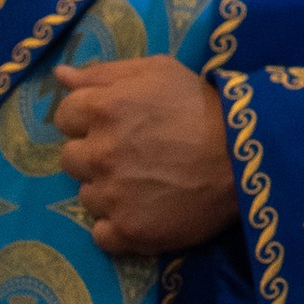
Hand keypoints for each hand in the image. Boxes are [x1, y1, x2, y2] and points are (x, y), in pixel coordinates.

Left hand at [53, 55, 236, 256]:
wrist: (244, 156)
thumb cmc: (201, 105)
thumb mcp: (157, 70)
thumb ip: (102, 72)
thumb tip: (59, 76)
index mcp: (102, 109)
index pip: (64, 117)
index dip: (88, 118)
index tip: (116, 123)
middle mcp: (98, 153)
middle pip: (71, 158)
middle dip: (95, 153)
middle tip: (132, 153)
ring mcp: (111, 196)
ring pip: (87, 196)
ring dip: (107, 189)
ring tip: (145, 182)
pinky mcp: (127, 231)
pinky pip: (101, 233)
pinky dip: (117, 225)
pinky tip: (143, 211)